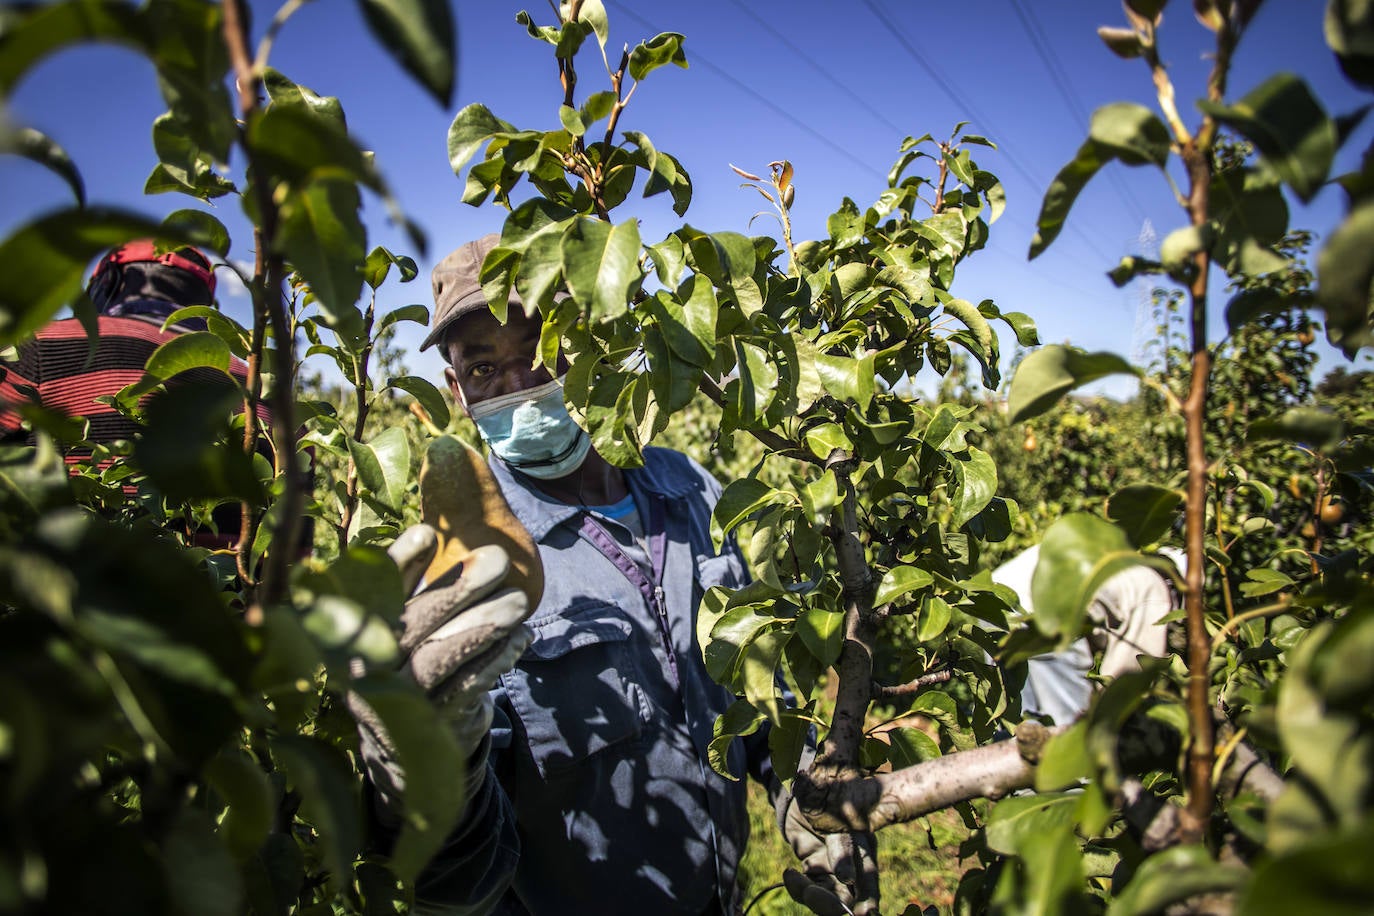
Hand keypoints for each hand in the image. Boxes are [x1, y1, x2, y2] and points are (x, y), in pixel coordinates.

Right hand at [352, 525, 531, 811]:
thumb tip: (429, 530)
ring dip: (482, 625)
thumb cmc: (404, 664)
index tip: (427, 532)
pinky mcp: (431, 727)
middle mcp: (367, 670)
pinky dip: (494, 662)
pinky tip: (520, 638)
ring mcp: (397, 702)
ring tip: (519, 600)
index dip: (396, 564)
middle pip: (411, 625)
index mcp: (351, 638)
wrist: (399, 750)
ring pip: (437, 659)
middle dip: (457, 588)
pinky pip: (465, 690)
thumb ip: (405, 584)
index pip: (370, 595)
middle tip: (499, 558)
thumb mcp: (398, 626)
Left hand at [775, 787, 876, 915]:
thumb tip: (848, 877)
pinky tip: (789, 874)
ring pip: (829, 896)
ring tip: (798, 882)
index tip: (862, 913)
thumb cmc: (826, 797)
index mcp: (865, 847)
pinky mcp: (816, 871)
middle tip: (825, 906)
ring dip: (813, 896)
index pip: (868, 875)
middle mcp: (853, 863)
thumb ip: (841, 844)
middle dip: (836, 905)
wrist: (804, 790)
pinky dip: (797, 886)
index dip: (868, 895)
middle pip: (850, 895)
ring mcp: (834, 870)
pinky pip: (809, 888)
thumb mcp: (834, 817)